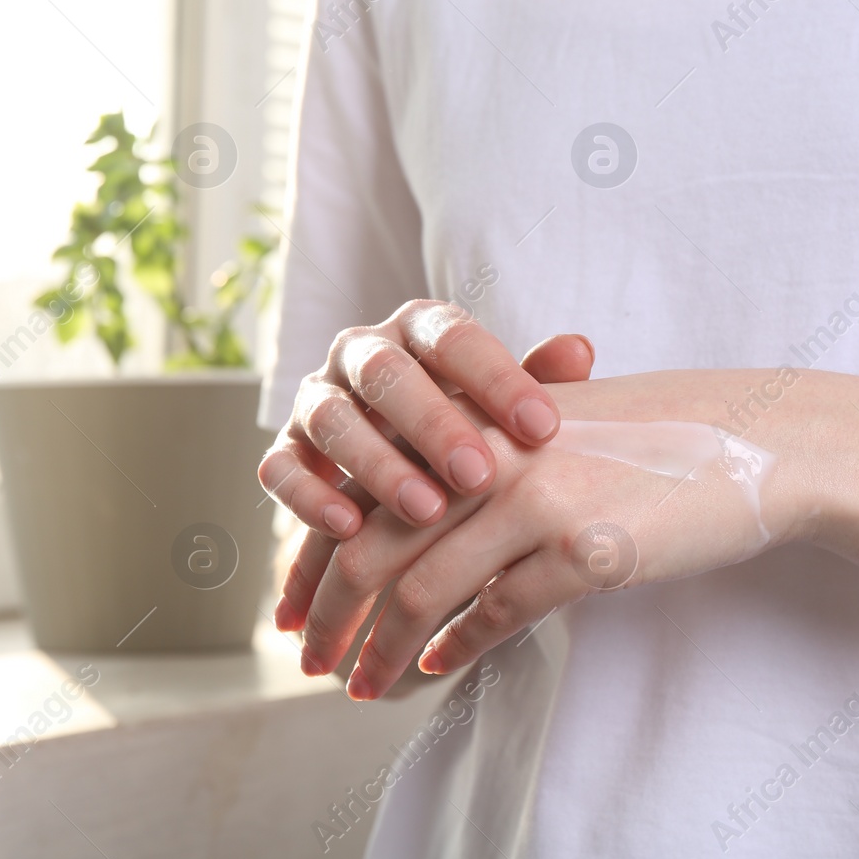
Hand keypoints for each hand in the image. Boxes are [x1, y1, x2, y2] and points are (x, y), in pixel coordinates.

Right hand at [268, 322, 595, 635]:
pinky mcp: (286, 450)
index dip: (498, 380)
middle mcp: (361, 353)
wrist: (406, 477)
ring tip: (426, 511)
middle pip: (386, 373)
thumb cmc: (472, 434)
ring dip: (375, 465)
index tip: (545, 428)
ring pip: (331, 418)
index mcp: (418, 330)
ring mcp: (316, 399)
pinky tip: (348, 528)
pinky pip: (281, 467)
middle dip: (433, 424)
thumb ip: (539, 382)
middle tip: (479, 475)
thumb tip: (578, 351)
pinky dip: (308, 496)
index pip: (453, 338)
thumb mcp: (507, 411)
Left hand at [287, 372, 822, 699]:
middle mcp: (489, 454)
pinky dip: (457, 649)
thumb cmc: (651, 435)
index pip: (363, 493)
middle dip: (331, 612)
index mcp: (471, 417)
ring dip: (382, 648)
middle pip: (372, 545)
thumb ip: (477, 459)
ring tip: (361, 684)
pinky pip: (498, 615)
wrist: (756, 438)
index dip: (317, 559)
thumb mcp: (550, 426)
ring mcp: (536, 501)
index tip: (294, 606)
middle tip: (311, 658)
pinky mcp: (584, 550)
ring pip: (423, 589)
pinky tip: (437, 668)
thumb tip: (408, 524)